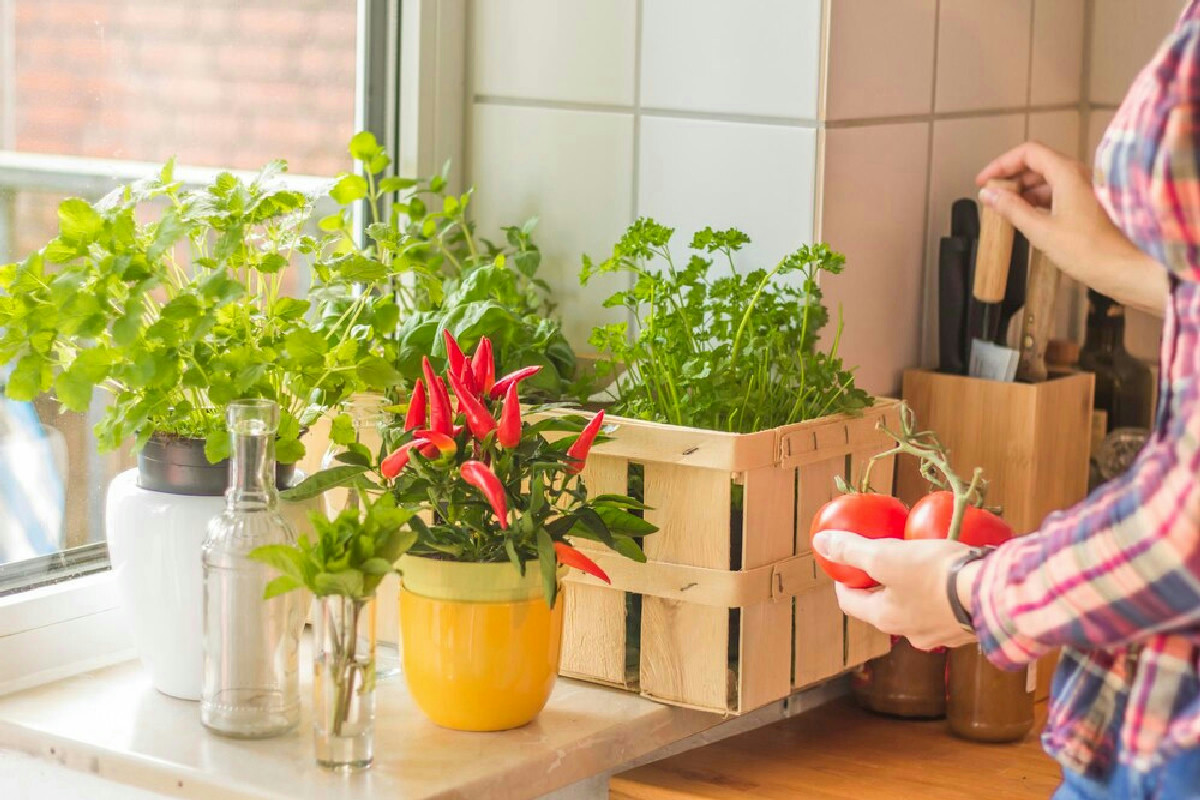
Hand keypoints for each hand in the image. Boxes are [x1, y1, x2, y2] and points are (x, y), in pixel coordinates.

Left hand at [811, 531, 977, 649]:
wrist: (992, 594)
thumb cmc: (933, 574)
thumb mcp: (885, 557)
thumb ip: (851, 551)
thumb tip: (820, 543)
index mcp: (885, 619)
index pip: (850, 602)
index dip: (842, 580)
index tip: (845, 563)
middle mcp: (910, 634)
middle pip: (882, 605)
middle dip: (878, 583)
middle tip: (880, 557)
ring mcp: (940, 634)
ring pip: (914, 608)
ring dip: (909, 588)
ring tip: (915, 562)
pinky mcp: (965, 626)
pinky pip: (943, 608)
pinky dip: (938, 592)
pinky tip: (947, 573)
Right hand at [976, 142, 1166, 314]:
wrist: (1125, 269)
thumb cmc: (1089, 251)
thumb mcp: (1041, 231)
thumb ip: (1012, 209)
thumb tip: (988, 195)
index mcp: (1067, 174)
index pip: (1028, 153)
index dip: (1001, 164)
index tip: (984, 182)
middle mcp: (1077, 175)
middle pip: (1037, 163)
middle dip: (1011, 177)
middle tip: (991, 196)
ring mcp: (1084, 189)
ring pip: (1046, 179)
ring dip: (1023, 190)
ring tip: (1004, 208)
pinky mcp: (1086, 204)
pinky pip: (1057, 193)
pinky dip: (1037, 200)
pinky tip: (1025, 216)